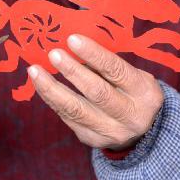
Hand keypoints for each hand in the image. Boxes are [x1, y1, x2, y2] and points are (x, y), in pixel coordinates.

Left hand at [28, 34, 163, 149]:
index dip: (94, 55)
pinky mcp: (92, 139)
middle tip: (54, 54)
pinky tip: (41, 84)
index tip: (72, 39)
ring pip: (76, 109)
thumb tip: (73, 45)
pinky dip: (52, 99)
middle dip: (72, 71)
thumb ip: (108, 66)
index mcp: (144, 93)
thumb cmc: (133, 92)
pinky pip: (68, 117)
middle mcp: (131, 116)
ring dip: (52, 88)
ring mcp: (111, 132)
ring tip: (35, 71)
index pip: (116, 71)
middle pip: (97, 92)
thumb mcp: (133, 76)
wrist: (143, 131)